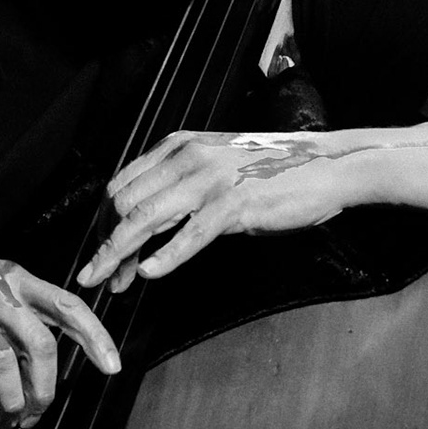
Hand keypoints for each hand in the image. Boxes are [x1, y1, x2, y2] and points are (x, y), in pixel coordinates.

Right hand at [0, 236, 119, 427]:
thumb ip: (14, 327)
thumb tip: (39, 377)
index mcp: (15, 278)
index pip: (68, 306)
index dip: (95, 337)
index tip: (113, 367)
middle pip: (41, 343)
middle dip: (46, 386)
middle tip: (36, 412)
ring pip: (3, 357)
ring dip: (10, 397)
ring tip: (8, 417)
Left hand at [74, 130, 351, 292]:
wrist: (325, 166)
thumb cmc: (273, 172)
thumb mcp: (216, 167)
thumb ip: (181, 185)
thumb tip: (147, 221)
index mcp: (178, 145)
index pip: (121, 184)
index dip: (104, 223)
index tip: (102, 252)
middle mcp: (187, 156)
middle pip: (124, 203)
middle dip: (107, 244)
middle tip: (105, 277)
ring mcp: (210, 179)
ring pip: (145, 218)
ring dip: (121, 255)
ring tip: (111, 283)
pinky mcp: (234, 203)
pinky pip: (189, 234)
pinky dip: (165, 257)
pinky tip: (150, 274)